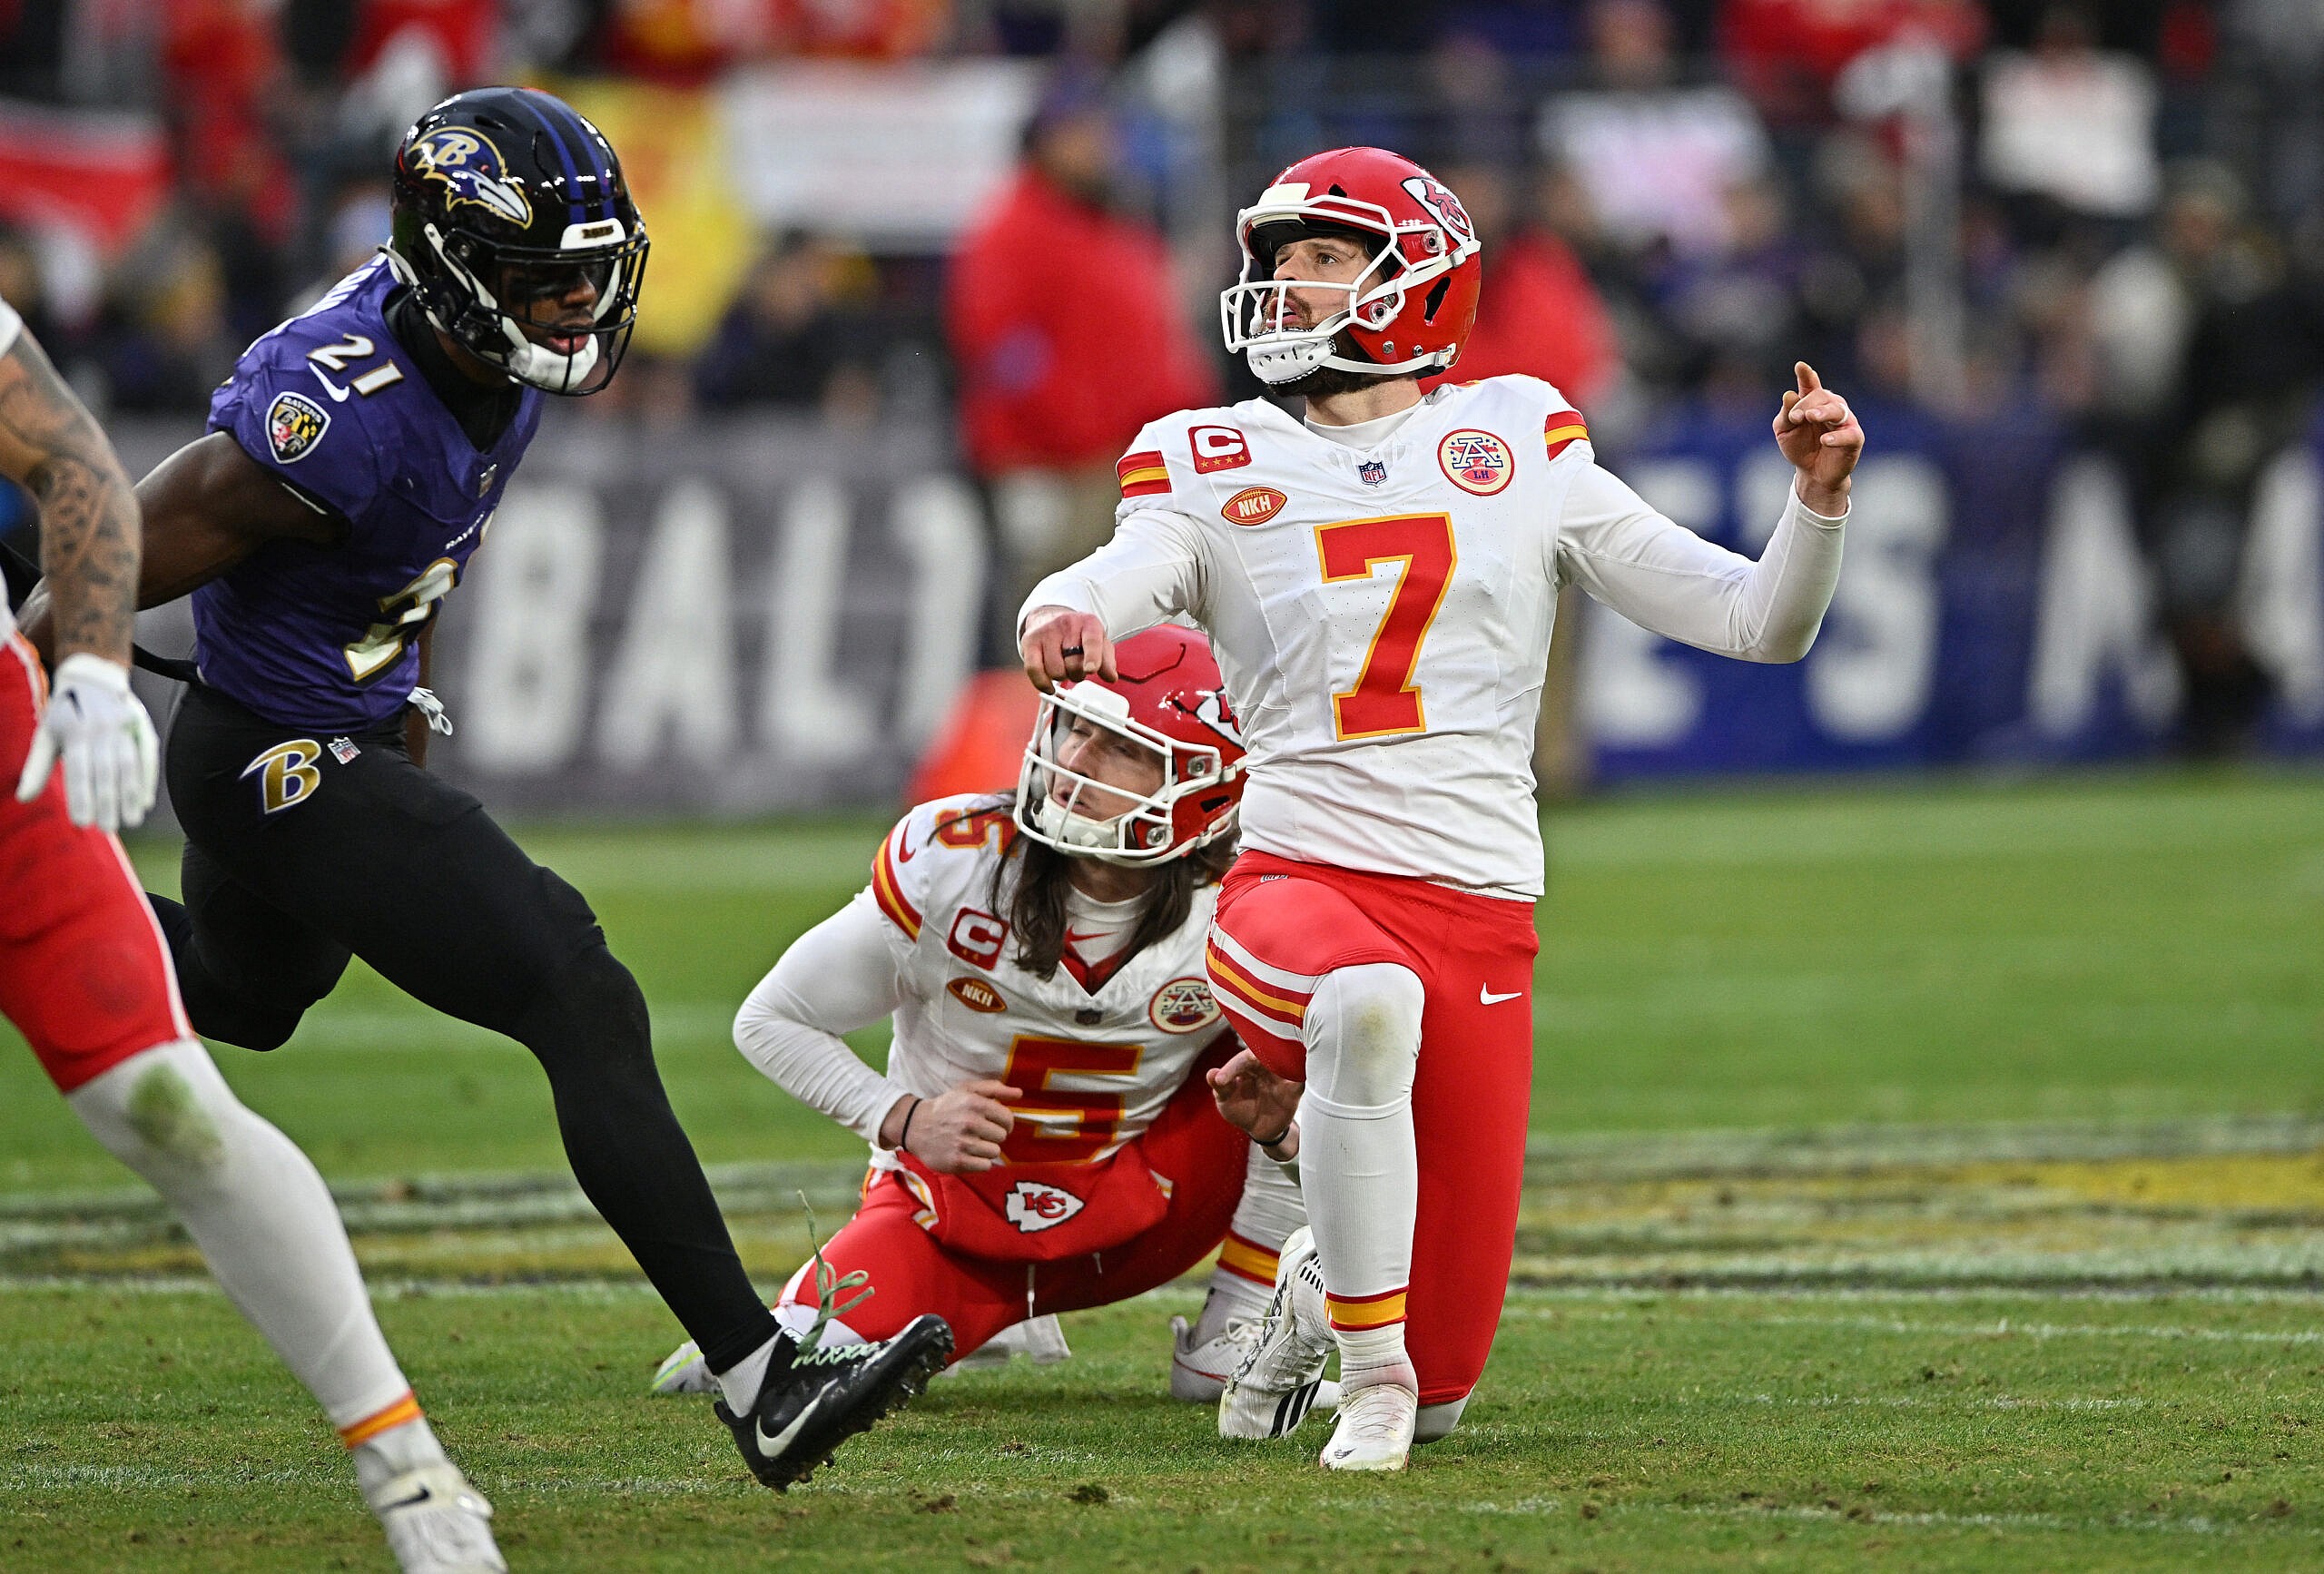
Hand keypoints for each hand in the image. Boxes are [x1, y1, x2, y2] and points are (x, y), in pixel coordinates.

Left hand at [15, 653, 158, 832]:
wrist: (94, 679)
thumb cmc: (66, 713)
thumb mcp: (46, 735)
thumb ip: (37, 768)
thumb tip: (23, 798)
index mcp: (76, 731)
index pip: (79, 771)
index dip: (81, 797)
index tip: (82, 822)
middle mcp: (102, 729)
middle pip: (106, 772)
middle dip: (108, 802)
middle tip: (108, 828)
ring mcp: (125, 727)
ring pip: (129, 766)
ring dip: (131, 796)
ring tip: (130, 820)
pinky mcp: (142, 728)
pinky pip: (147, 758)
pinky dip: (148, 781)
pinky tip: (145, 802)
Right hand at [891, 1079, 1019, 1173]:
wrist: (915, 1126)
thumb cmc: (947, 1107)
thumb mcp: (967, 1090)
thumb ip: (995, 1089)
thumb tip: (1019, 1094)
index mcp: (974, 1103)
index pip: (1007, 1119)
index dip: (1004, 1122)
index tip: (994, 1124)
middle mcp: (969, 1122)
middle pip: (1002, 1136)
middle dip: (993, 1135)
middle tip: (978, 1133)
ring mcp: (963, 1143)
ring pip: (994, 1152)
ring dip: (986, 1149)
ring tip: (971, 1143)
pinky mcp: (957, 1161)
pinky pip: (985, 1166)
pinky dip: (979, 1162)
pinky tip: (967, 1154)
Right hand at [1019, 605, 1115, 693]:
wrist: (1050, 617)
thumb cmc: (1077, 633)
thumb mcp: (1098, 642)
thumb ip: (1107, 660)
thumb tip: (1111, 677)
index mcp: (1088, 623)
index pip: (1091, 641)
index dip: (1092, 657)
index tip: (1091, 669)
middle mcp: (1066, 624)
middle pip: (1073, 664)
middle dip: (1077, 673)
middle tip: (1076, 667)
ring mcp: (1046, 632)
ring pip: (1055, 671)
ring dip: (1061, 676)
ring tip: (1063, 667)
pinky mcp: (1029, 641)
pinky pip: (1034, 670)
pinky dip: (1043, 683)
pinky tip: (1049, 685)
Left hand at [1207, 1048, 1301, 1150]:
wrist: (1259, 1129)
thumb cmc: (1240, 1109)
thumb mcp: (1226, 1101)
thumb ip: (1221, 1088)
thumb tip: (1211, 1074)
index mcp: (1247, 1065)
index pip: (1241, 1061)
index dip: (1231, 1068)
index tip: (1220, 1081)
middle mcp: (1265, 1066)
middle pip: (1267, 1054)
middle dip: (1261, 1053)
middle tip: (1252, 1057)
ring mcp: (1281, 1077)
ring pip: (1285, 1061)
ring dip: (1283, 1058)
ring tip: (1277, 1060)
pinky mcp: (1293, 1090)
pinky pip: (1300, 1081)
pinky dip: (1301, 1077)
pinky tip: (1300, 1074)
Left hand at [1773, 361, 1862, 514]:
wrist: (1813, 473)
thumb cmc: (1800, 447)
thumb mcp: (1785, 432)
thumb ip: (1786, 414)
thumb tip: (1789, 395)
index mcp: (1812, 402)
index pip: (1810, 385)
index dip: (1806, 375)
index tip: (1800, 366)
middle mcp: (1831, 407)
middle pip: (1821, 396)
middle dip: (1806, 405)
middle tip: (1795, 417)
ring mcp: (1844, 421)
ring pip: (1837, 409)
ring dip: (1823, 412)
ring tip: (1811, 417)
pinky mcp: (1854, 438)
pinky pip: (1849, 434)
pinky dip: (1838, 437)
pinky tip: (1825, 440)